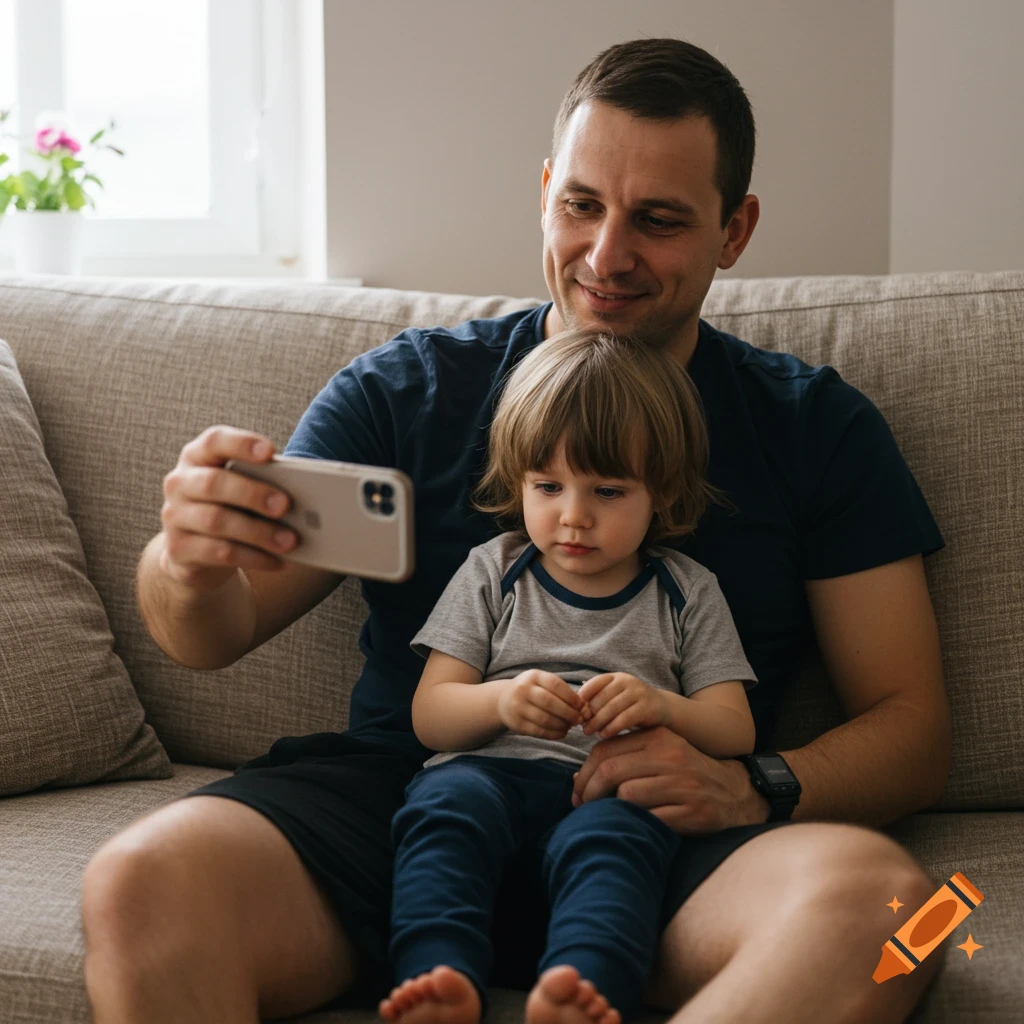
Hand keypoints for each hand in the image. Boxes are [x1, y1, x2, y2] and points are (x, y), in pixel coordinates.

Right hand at [159, 425, 297, 590]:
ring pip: (217, 521)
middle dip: (253, 493)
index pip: (214, 441)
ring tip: (290, 541)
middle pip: (214, 483)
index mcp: (198, 457)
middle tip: (286, 505)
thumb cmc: (230, 508)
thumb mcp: (242, 490)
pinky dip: (254, 558)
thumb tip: (304, 496)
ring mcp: (174, 517)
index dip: (241, 444)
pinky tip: (277, 562)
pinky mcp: (178, 550)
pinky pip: (219, 553)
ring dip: (259, 532)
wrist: (197, 553)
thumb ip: (264, 484)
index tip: (270, 452)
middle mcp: (180, 483)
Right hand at [497, 670, 585, 739]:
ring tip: (570, 726)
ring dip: (562, 725)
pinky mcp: (516, 724)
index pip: (555, 684)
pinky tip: (562, 733)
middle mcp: (523, 690)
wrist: (503, 700)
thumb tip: (583, 706)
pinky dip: (553, 734)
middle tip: (579, 719)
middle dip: (568, 713)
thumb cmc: (531, 691)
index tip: (582, 706)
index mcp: (533, 676)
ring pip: (544, 719)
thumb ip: (560, 690)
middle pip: (550, 702)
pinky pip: (538, 731)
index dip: (571, 696)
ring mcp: (518, 707)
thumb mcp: (541, 682)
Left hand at [571, 725, 769, 834]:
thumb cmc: (685, 774)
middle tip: (581, 807)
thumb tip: (577, 777)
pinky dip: (634, 824)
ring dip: (609, 809)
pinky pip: (649, 818)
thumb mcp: (658, 754)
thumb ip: (623, 757)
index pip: (605, 749)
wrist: (733, 794)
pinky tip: (631, 826)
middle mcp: (670, 756)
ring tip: (605, 816)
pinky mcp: (692, 811)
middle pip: (611, 771)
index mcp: (658, 736)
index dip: (584, 772)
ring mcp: (682, 784)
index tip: (576, 791)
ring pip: (627, 795)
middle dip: (588, 792)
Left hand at [577, 672, 666, 738]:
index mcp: (616, 677)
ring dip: (598, 722)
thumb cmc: (631, 705)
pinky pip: (625, 718)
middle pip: (601, 697)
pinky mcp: (647, 707)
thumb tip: (575, 709)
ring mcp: (638, 693)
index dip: (583, 698)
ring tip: (589, 732)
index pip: (594, 683)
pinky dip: (612, 728)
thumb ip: (598, 699)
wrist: (661, 708)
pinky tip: (604, 735)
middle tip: (582, 726)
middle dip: (589, 713)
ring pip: (612, 708)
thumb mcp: (615, 696)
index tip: (576, 712)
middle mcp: (627, 681)